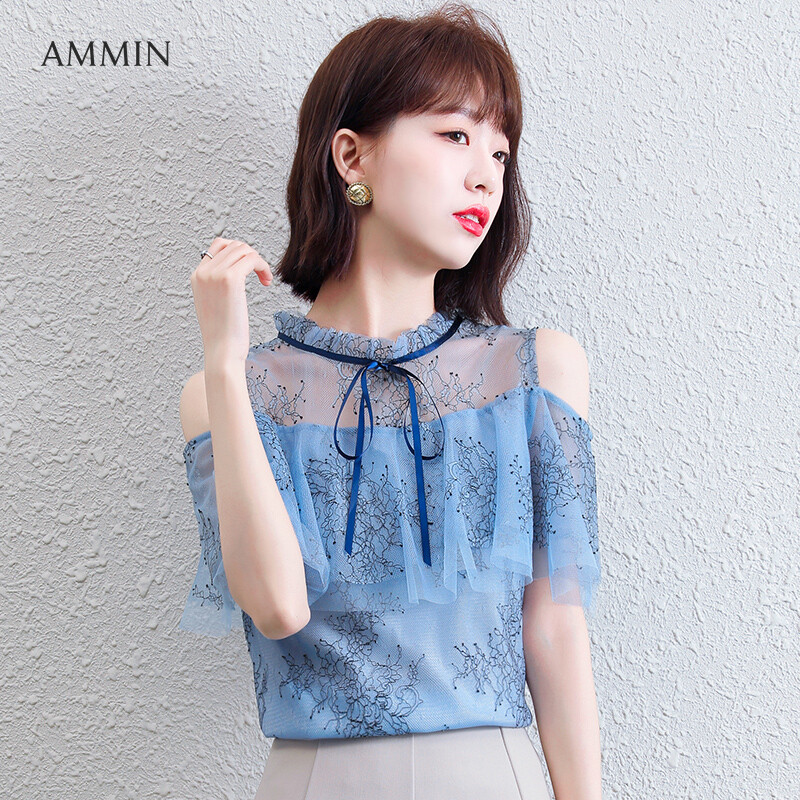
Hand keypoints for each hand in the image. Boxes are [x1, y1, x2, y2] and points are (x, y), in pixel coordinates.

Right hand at [190, 237, 272, 367]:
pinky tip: (266, 281)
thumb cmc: (223, 334)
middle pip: (234, 245)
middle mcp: (203, 272)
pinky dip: (263, 266)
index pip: (218, 246)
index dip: (239, 254)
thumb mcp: (214, 305)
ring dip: (259, 261)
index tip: (250, 270)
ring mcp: (215, 274)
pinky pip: (252, 259)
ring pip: (244, 250)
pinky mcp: (230, 279)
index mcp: (197, 276)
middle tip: (261, 275)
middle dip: (251, 256)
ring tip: (265, 280)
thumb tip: (234, 272)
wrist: (222, 350)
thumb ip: (218, 286)